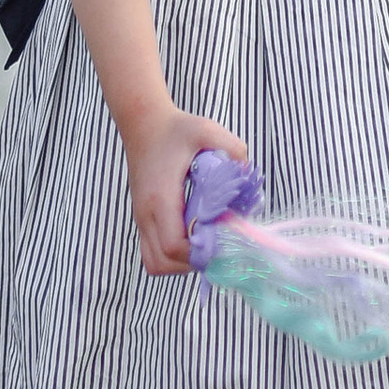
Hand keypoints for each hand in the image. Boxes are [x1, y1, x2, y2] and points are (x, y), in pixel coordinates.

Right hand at [123, 106, 252, 277]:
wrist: (143, 124)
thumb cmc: (175, 129)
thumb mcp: (206, 130)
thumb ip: (231, 147)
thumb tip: (248, 171)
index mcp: (160, 197)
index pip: (174, 245)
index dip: (198, 253)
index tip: (219, 243)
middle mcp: (145, 213)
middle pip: (162, 262)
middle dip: (191, 264)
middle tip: (214, 249)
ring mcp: (141, 218)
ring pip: (154, 262)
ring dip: (179, 264)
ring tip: (202, 247)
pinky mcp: (142, 219)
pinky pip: (151, 253)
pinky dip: (170, 257)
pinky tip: (191, 240)